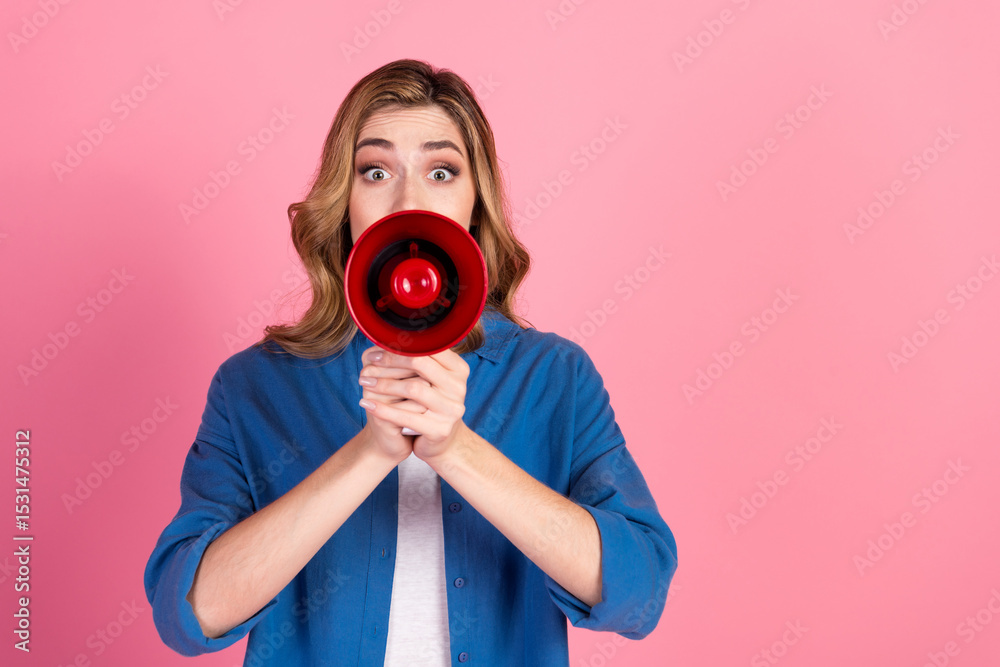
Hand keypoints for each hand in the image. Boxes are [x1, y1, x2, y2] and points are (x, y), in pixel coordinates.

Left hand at [357, 346, 470, 464]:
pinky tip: (366, 403)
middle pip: (420, 364)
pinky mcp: (440, 430)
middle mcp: (459, 387)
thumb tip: (389, 335)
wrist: (440, 443)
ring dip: (383, 383)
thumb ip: (419, 359)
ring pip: (412, 388)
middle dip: (390, 361)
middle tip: (367, 363)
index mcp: (459, 370)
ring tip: (363, 381)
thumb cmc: (429, 405)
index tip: (378, 349)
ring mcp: (452, 410)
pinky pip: (405, 416)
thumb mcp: (430, 380)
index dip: (401, 346)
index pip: (428, 348)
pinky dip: (382, 409)